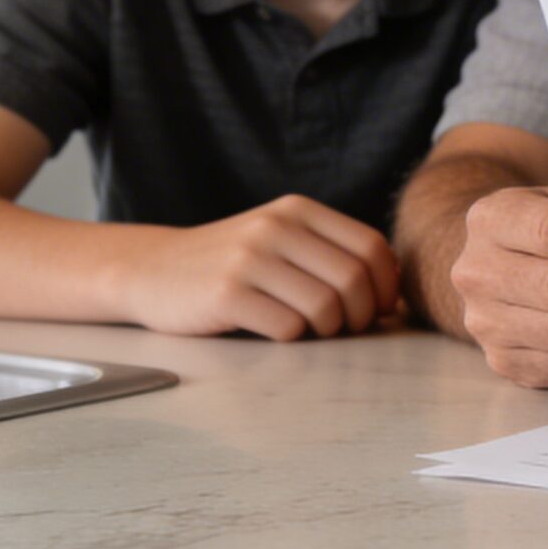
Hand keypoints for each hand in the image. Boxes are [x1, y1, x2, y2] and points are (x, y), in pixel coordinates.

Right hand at [119, 194, 399, 339]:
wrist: (152, 270)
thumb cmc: (232, 264)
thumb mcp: (281, 239)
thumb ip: (331, 252)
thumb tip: (395, 290)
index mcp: (298, 210)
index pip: (372, 247)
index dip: (387, 285)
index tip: (379, 309)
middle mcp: (276, 227)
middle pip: (354, 280)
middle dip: (361, 315)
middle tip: (345, 329)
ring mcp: (249, 258)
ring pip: (325, 307)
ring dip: (328, 330)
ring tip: (310, 329)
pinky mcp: (227, 293)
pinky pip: (288, 327)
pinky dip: (292, 338)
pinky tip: (274, 330)